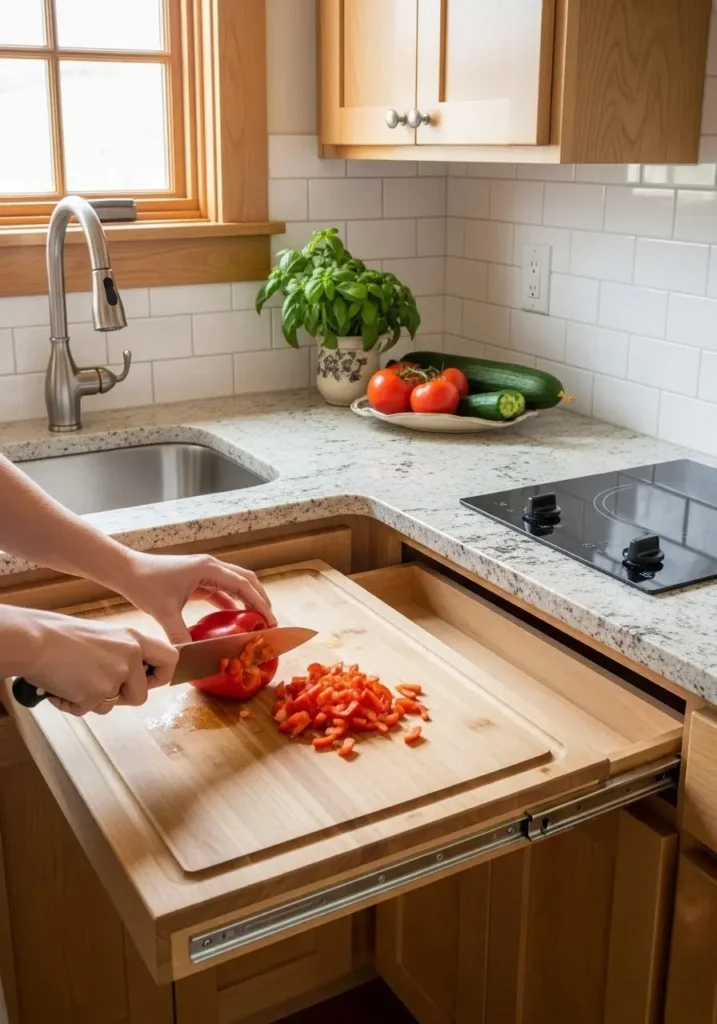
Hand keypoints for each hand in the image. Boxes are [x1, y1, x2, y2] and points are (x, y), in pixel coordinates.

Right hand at [25, 610, 177, 716]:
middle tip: (100, 688)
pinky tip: (61, 686)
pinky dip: (72, 704)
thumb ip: (123, 654)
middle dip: (121, 698)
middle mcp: (130, 657)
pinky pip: (87, 710)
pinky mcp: (95, 695)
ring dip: (93, 700)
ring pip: (111, 706)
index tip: (148, 681)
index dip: (161, 676)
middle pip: (141, 696)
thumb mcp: (105, 636)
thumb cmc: (63, 636)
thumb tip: (133, 676)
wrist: (36, 641)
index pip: (170, 659)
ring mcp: (114, 677)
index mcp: (135, 639)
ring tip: (73, 679)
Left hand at [114, 552, 276, 643]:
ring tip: (257, 621)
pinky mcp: (197, 579)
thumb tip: (190, 658)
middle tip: (270, 622)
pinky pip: (222, 590)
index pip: (244, 585)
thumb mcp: (164, 612)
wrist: (127, 570)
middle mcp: (211, 566)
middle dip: (261, 599)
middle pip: (246, 580)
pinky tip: (235, 619)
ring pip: (236, 584)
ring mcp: (205, 571)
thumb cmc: (145, 584)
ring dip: (248, 600)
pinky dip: (231, 603)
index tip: (271, 621)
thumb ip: (180, 635)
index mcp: (208, 569)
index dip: (260, 603)